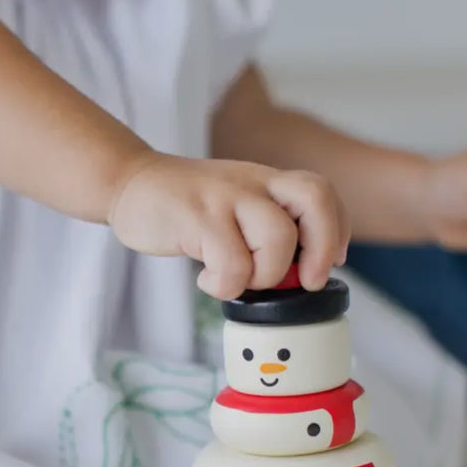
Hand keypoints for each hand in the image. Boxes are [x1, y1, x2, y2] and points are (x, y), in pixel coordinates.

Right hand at [107, 153, 350, 299]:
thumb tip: (298, 275)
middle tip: (307, 282)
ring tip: (239, 279)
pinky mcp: (196, 217)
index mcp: (266, 181)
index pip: (320, 192)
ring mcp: (224, 198)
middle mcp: (251, 183)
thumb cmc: (187, 206)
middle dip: (321, 250)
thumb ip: (266, 228)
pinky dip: (224, 284)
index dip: (336, 230)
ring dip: (265, 275)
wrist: (130, 183)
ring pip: (277, 239)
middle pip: (313, 203)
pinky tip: (207, 279)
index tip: (332, 261)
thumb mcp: (235, 205)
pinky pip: (231, 263)